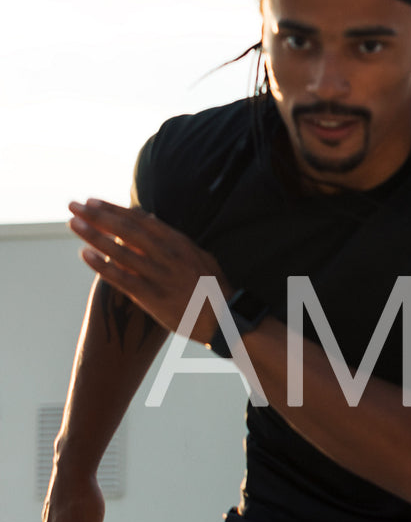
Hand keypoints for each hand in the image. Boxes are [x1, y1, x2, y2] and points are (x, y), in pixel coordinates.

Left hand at [67, 199, 228, 342]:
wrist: (226, 319)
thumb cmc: (212, 287)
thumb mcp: (200, 256)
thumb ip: (174, 240)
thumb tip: (148, 220)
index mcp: (181, 244)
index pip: (141, 220)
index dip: (115, 210)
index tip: (93, 201)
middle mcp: (170, 257)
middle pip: (127, 230)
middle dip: (98, 216)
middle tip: (74, 206)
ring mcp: (161, 277)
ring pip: (121, 251)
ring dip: (94, 235)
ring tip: (73, 224)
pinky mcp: (154, 297)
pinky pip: (122, 278)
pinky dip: (102, 266)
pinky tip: (85, 254)